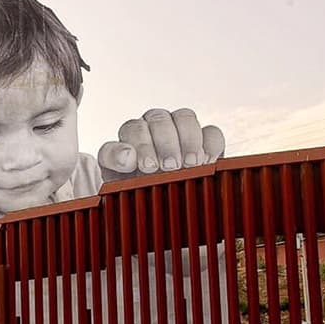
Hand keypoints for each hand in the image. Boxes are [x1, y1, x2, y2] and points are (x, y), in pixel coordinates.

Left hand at [97, 108, 224, 181]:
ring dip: (188, 141)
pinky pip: (212, 132)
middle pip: (159, 118)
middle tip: (169, 167)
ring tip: (190, 165)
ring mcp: (181, 131)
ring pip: (185, 117)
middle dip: (165, 143)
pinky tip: (206, 163)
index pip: (133, 128)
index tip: (147, 167)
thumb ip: (112, 161)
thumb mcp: (114, 179)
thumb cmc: (133, 191)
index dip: (141, 145)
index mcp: (131, 136)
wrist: (158, 206)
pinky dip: (210, 145)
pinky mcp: (205, 141)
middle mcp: (154, 127)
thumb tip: (127, 155)